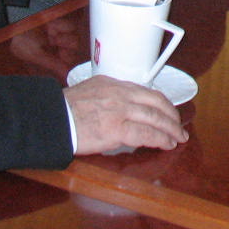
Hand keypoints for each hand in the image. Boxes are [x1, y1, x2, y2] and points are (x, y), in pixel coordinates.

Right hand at [65, 74, 188, 153]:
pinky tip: (166, 144)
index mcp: (113, 83)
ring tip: (178, 137)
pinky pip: (145, 134)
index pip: (145, 91)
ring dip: (170, 128)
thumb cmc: (63, 110)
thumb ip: (107, 95)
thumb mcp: (88, 90)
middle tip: (178, 125)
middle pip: (155, 102)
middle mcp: (119, 94)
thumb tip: (118, 107)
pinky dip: (160, 139)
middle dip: (171, 115)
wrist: (50, 119)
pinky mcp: (115, 130)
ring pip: (155, 117)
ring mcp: (119, 111)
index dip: (161, 102)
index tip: (167, 110)